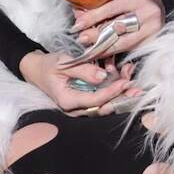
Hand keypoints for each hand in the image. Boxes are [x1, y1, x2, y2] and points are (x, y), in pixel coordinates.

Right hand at [19, 50, 135, 114]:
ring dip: (119, 93)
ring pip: (105, 104)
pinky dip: (112, 88)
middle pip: (103, 107)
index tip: (125, 82)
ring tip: (131, 77)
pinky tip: (122, 76)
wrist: (36, 69)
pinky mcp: (85, 101)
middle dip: (121, 98)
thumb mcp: (63, 64)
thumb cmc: (47, 66)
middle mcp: (75, 109)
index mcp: (68, 101)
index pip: (95, 100)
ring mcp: (80, 107)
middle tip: (137, 89)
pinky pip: (101, 98)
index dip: (112, 92)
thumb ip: (83, 70)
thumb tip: (104, 76)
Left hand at [73, 0, 163, 58]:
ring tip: (89, 50)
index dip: (93, 17)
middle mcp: (148, 13)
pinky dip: (114, 51)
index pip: (112, 8)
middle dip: (97, 35)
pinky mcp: (152, 41)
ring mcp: (153, 29)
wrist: (159, 7)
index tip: (78, 25)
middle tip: (82, 39)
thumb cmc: (136, 0)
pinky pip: (130, 49)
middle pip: (118, 27)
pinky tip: (102, 52)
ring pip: (124, 42)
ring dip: (104, 47)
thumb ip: (102, 5)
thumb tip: (79, 15)